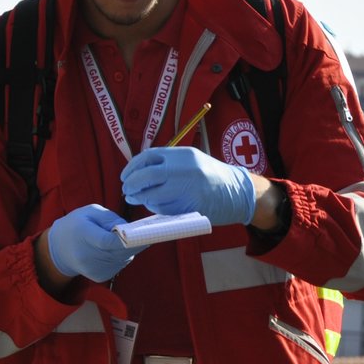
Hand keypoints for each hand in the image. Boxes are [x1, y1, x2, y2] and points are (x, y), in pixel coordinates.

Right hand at [44, 204, 143, 282]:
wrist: (59, 249)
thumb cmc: (77, 224)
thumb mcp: (90, 212)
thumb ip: (111, 218)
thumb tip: (130, 229)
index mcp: (83, 234)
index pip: (108, 241)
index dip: (128, 238)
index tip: (142, 232)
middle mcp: (87, 255)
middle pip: (120, 252)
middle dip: (136, 242)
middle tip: (145, 233)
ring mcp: (93, 269)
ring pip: (124, 259)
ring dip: (130, 249)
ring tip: (123, 239)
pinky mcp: (99, 277)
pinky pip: (120, 265)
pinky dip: (123, 257)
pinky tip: (114, 249)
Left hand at [120, 147, 256, 226]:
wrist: (238, 191)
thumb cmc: (211, 176)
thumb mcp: (190, 160)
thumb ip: (167, 163)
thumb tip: (136, 174)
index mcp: (182, 154)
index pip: (147, 157)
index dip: (132, 168)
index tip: (125, 177)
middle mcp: (183, 169)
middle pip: (146, 176)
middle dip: (132, 185)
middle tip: (126, 191)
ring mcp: (188, 188)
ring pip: (153, 196)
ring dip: (142, 199)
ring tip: (138, 199)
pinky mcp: (191, 205)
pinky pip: (165, 209)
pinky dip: (156, 209)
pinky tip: (156, 207)